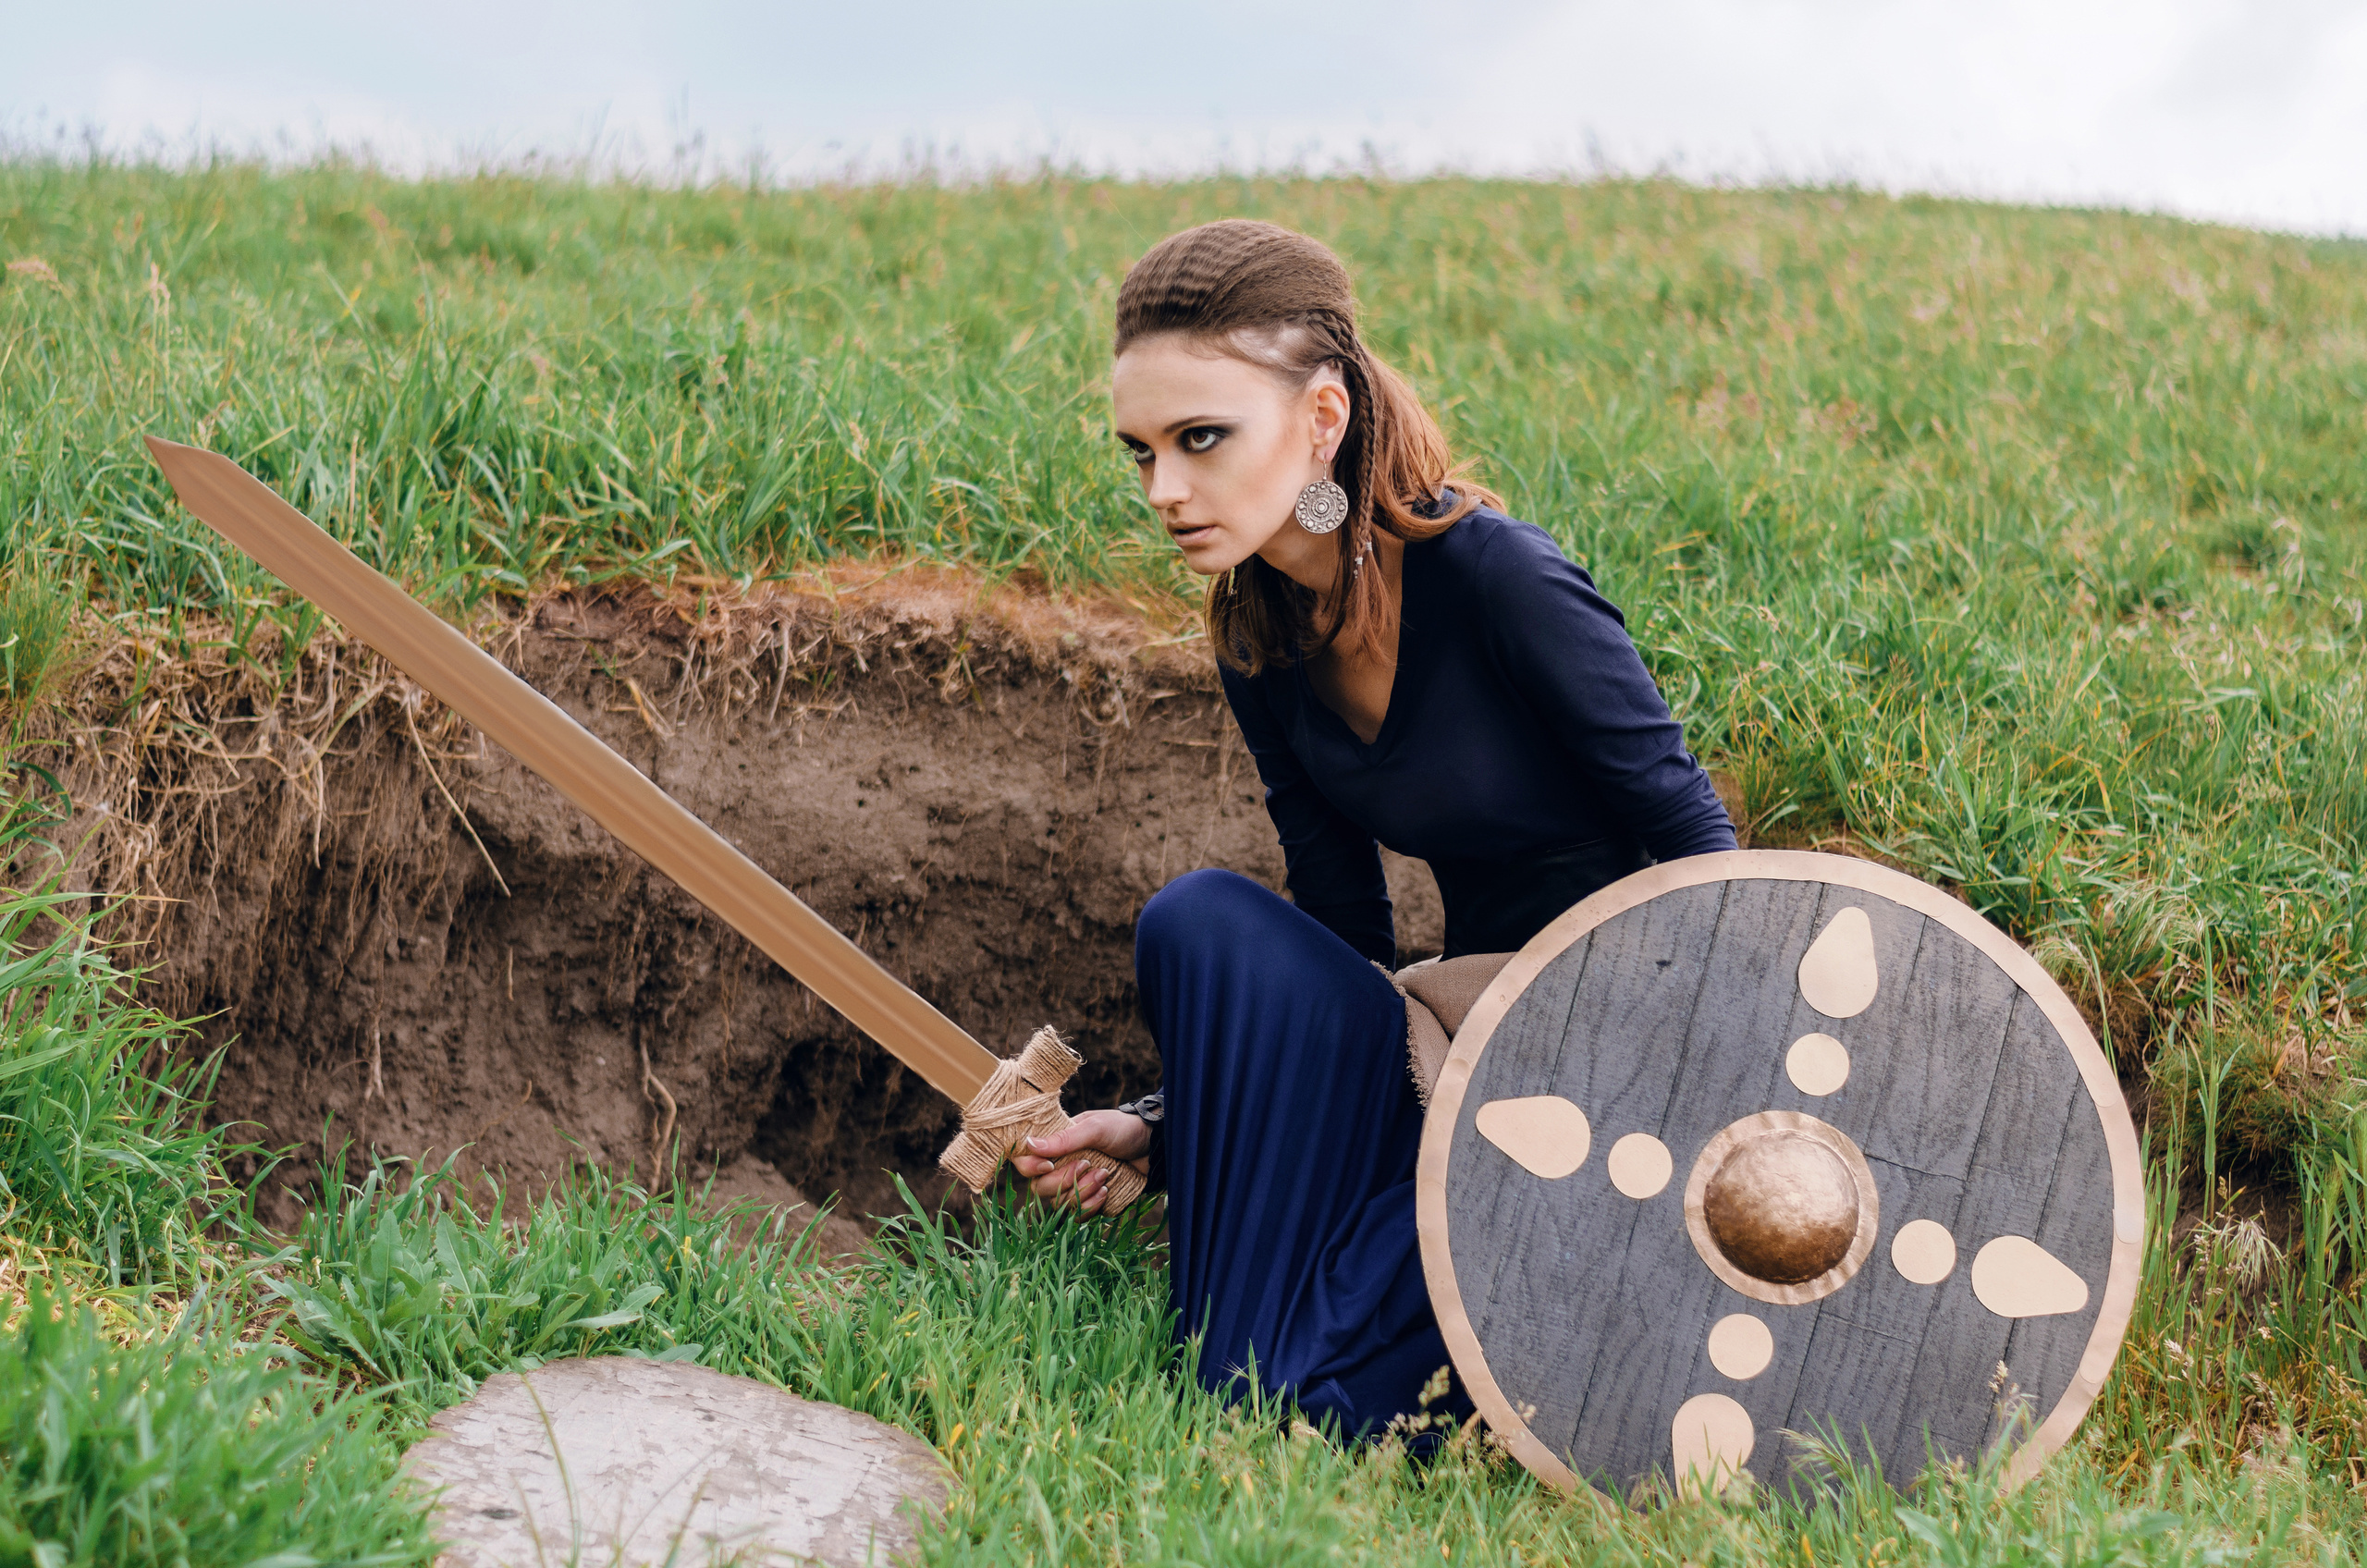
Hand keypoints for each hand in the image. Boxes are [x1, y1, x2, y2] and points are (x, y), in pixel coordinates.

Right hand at [1009, 1109, 1151, 1215]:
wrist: (1153, 1147)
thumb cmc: (1123, 1129)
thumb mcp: (1095, 1128)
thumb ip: (1064, 1139)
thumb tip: (1029, 1144)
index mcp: (1056, 1145)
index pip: (1026, 1162)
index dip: (1031, 1168)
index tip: (1050, 1165)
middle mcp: (1060, 1167)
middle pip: (1039, 1188)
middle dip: (1064, 1181)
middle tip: (1089, 1165)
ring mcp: (1074, 1187)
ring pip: (1059, 1204)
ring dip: (1082, 1192)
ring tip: (1105, 1175)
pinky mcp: (1089, 1202)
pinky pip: (1078, 1216)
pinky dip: (1091, 1207)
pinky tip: (1106, 1192)